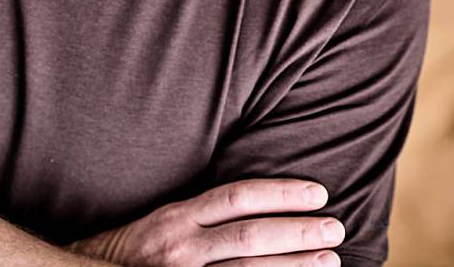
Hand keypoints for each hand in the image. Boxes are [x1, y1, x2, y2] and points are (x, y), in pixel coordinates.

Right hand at [67, 179, 343, 266]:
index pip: (238, 197)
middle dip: (299, 233)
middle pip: (252, 235)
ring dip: (294, 266)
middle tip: (335, 230)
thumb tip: (249, 205)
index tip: (318, 194)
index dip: (282, 194)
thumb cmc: (118, 256)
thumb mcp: (153, 224)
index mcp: (174, 219)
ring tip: (331, 262)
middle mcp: (180, 249)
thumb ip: (196, 216)